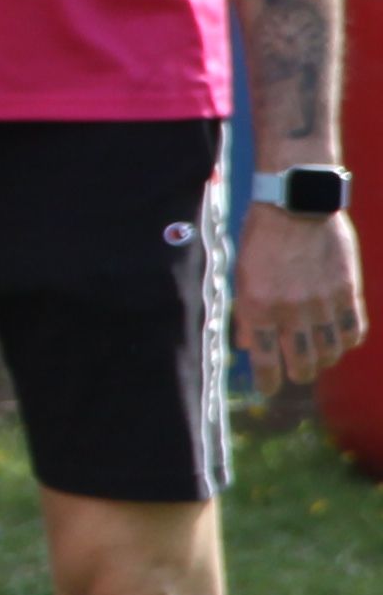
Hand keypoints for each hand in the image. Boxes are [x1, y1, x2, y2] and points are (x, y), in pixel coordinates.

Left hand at [237, 204, 365, 387]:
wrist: (297, 205)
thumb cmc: (262, 237)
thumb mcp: (242, 274)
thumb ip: (245, 312)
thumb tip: (245, 346)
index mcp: (258, 307)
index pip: (264, 361)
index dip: (266, 381)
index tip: (267, 389)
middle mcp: (290, 312)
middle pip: (302, 365)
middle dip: (298, 373)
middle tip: (297, 371)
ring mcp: (322, 304)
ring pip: (330, 354)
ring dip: (323, 359)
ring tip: (318, 355)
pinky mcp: (348, 294)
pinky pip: (352, 332)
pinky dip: (346, 342)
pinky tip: (339, 340)